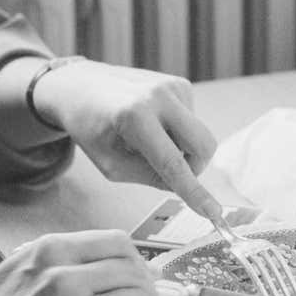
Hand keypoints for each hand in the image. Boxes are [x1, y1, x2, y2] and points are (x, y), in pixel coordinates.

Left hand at [34, 61, 221, 220]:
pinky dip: (176, 131)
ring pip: (199, 135)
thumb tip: (185, 183)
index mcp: (134, 117)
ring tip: (146, 139)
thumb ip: (148, 177)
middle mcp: (158, 96)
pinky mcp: (178, 83)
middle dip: (195, 168)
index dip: (194, 191)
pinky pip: (192, 121)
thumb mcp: (110, 164)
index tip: (213, 212)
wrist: (82, 86)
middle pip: (204, 144)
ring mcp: (171, 85)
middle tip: (170, 173)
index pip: (172, 163)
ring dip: (180, 147)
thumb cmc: (92, 128)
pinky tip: (152, 123)